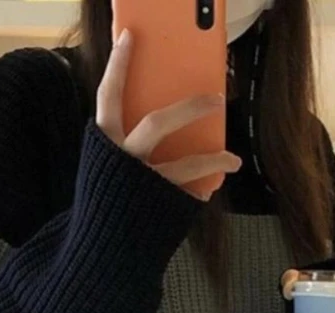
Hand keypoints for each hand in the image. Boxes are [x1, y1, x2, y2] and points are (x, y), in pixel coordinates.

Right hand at [96, 29, 241, 200]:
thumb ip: (124, 145)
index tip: (131, 37)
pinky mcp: (161, 208)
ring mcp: (144, 186)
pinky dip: (203, 189)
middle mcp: (123, 163)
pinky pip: (189, 193)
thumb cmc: (107, 204)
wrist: (101, 253)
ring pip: (184, 165)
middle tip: (216, 99)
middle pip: (157, 123)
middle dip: (189, 108)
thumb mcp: (107, 169)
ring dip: (214, 159)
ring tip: (232, 159)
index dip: (118, 66)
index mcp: (104, 146)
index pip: (108, 97)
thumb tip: (155, 118)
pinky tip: (211, 189)